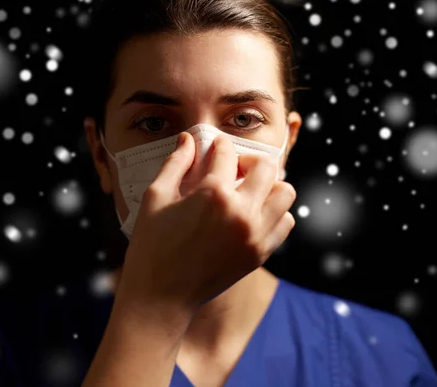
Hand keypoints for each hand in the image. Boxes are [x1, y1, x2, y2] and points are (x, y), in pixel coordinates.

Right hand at [115, 131, 295, 313]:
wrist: (161, 297)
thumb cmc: (152, 246)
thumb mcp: (156, 198)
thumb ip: (175, 164)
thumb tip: (188, 139)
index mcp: (213, 195)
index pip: (227, 153)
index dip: (217, 145)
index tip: (213, 148)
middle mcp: (242, 213)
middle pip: (266, 166)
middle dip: (248, 160)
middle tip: (232, 170)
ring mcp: (255, 235)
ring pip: (285, 193)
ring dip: (269, 186)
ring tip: (246, 193)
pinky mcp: (260, 254)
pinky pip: (285, 223)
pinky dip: (274, 213)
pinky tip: (251, 215)